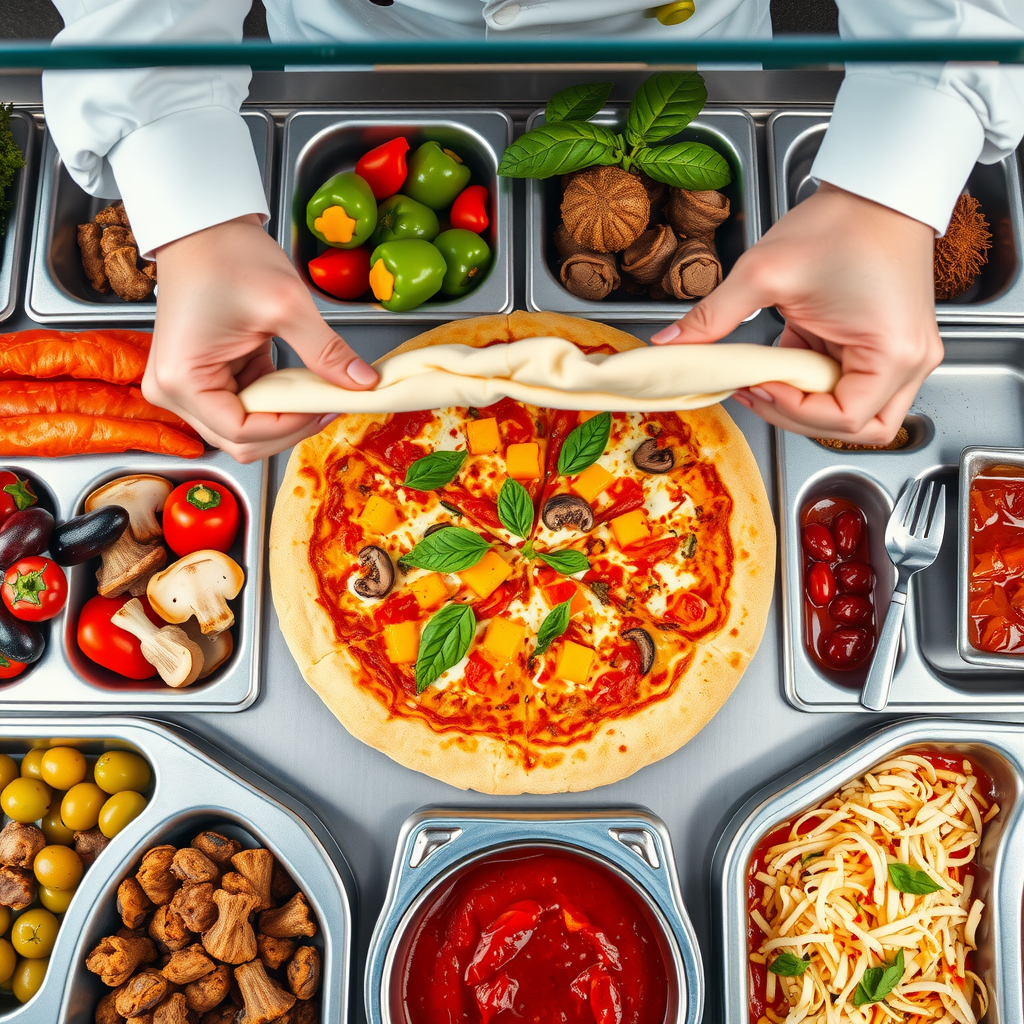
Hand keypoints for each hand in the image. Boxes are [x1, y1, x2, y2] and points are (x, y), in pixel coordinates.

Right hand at [142, 215, 377, 462]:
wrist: (204, 226)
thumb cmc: (227, 255)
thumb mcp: (287, 305)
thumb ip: (326, 352)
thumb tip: (363, 383)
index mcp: (183, 380)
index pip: (241, 433)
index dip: (290, 428)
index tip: (326, 408)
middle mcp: (175, 391)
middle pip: (241, 441)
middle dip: (290, 427)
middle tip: (329, 403)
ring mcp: (187, 387)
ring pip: (245, 429)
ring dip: (284, 417)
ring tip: (318, 391)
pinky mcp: (204, 378)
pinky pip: (245, 407)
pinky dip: (276, 402)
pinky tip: (301, 383)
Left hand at [650, 183, 943, 444]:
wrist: (877, 189)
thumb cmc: (842, 222)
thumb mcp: (764, 272)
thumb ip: (713, 316)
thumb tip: (672, 343)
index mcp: (892, 352)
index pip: (844, 419)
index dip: (792, 412)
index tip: (757, 386)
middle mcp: (909, 361)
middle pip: (858, 429)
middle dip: (801, 417)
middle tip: (761, 391)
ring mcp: (904, 355)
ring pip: (858, 414)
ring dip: (811, 403)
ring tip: (774, 372)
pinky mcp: (891, 346)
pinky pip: (853, 385)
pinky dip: (818, 381)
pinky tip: (791, 353)